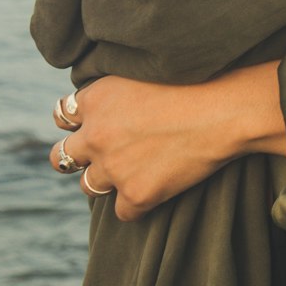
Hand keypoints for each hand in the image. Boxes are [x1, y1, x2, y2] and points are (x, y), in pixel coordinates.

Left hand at [48, 64, 285, 222]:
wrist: (224, 110)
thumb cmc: (192, 82)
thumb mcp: (142, 74)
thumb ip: (115, 93)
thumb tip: (104, 108)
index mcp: (96, 99)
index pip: (63, 115)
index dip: (77, 121)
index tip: (93, 125)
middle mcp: (95, 134)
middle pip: (62, 156)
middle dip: (77, 156)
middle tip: (102, 154)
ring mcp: (114, 168)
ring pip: (89, 186)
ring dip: (105, 180)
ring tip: (132, 170)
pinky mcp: (136, 195)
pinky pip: (122, 211)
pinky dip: (136, 202)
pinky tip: (157, 185)